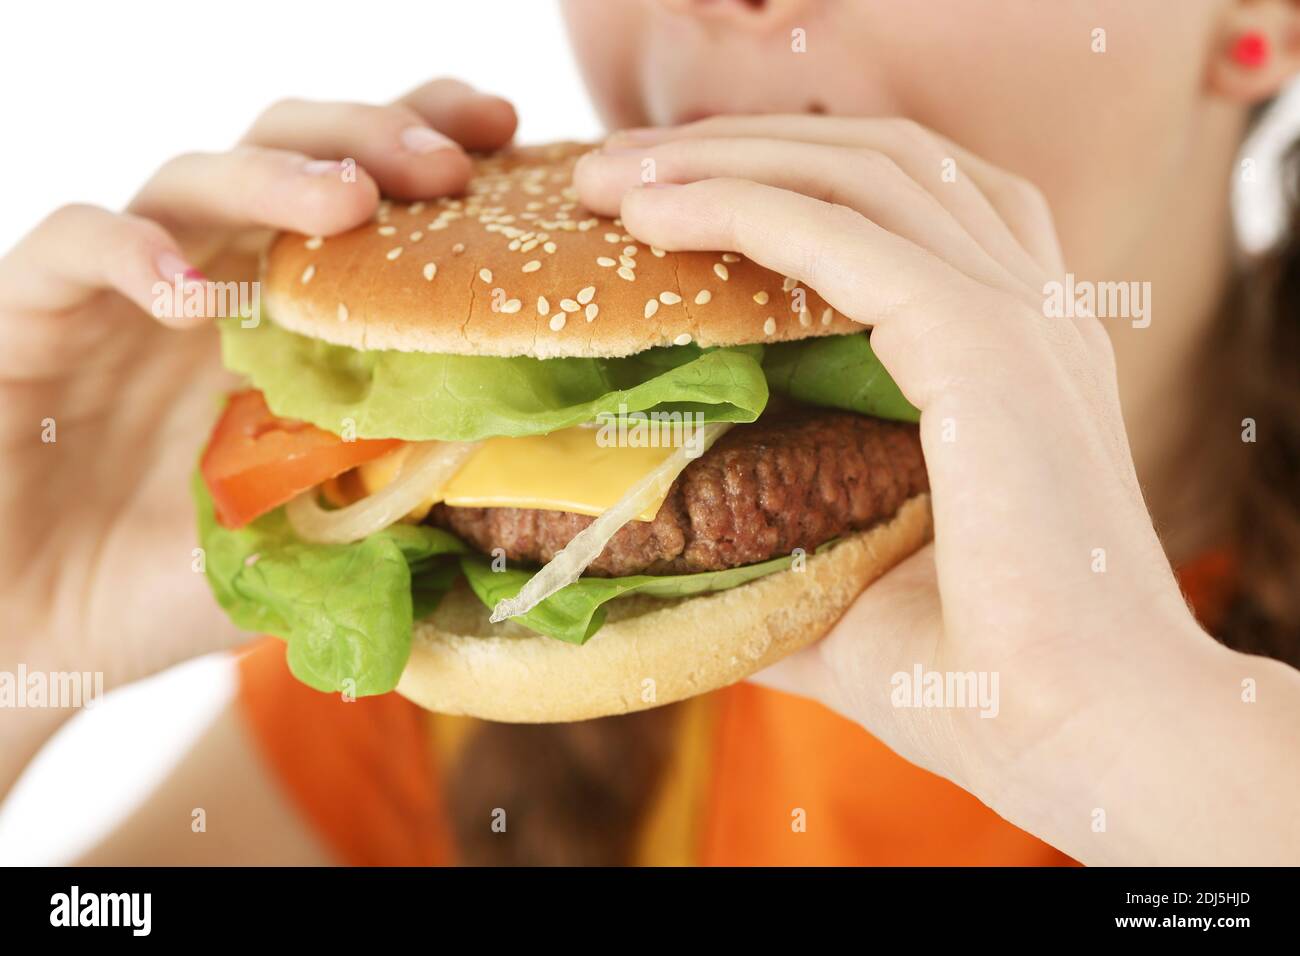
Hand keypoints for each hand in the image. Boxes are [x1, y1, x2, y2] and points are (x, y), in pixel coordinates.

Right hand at [0, 79, 515, 710]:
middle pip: (289, 151)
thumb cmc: (181, 575)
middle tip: (445, 167)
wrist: (45, 633)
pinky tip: (192, 294)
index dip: (427, 138)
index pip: (361, 188)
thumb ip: (393, 480)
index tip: (504, 129)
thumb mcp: (314, 528)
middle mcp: (214, 278)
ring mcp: (124, 290)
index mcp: (290, 313)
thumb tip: (514, 454)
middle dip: (372, 139)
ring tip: (348, 202)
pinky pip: (74, 244)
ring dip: (274, 177)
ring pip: (192, 178)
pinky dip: (132, 252)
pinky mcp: (33, 313)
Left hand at [573, 115, 1226, 814]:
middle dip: (739, 146)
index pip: (899, 206)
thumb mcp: (849, 590)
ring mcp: (1019, 316)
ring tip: (612, 179)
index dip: (781, 180)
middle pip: (877, 159)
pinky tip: (657, 215)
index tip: (657, 201)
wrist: (1085, 739)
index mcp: (1010, 348)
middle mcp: (1027, 308)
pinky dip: (746, 207)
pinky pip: (846, 235)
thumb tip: (678, 568)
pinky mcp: (989, 344)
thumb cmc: (981, 681)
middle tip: (612, 174)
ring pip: (863, 172)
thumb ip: (776, 558)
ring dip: (726, 158)